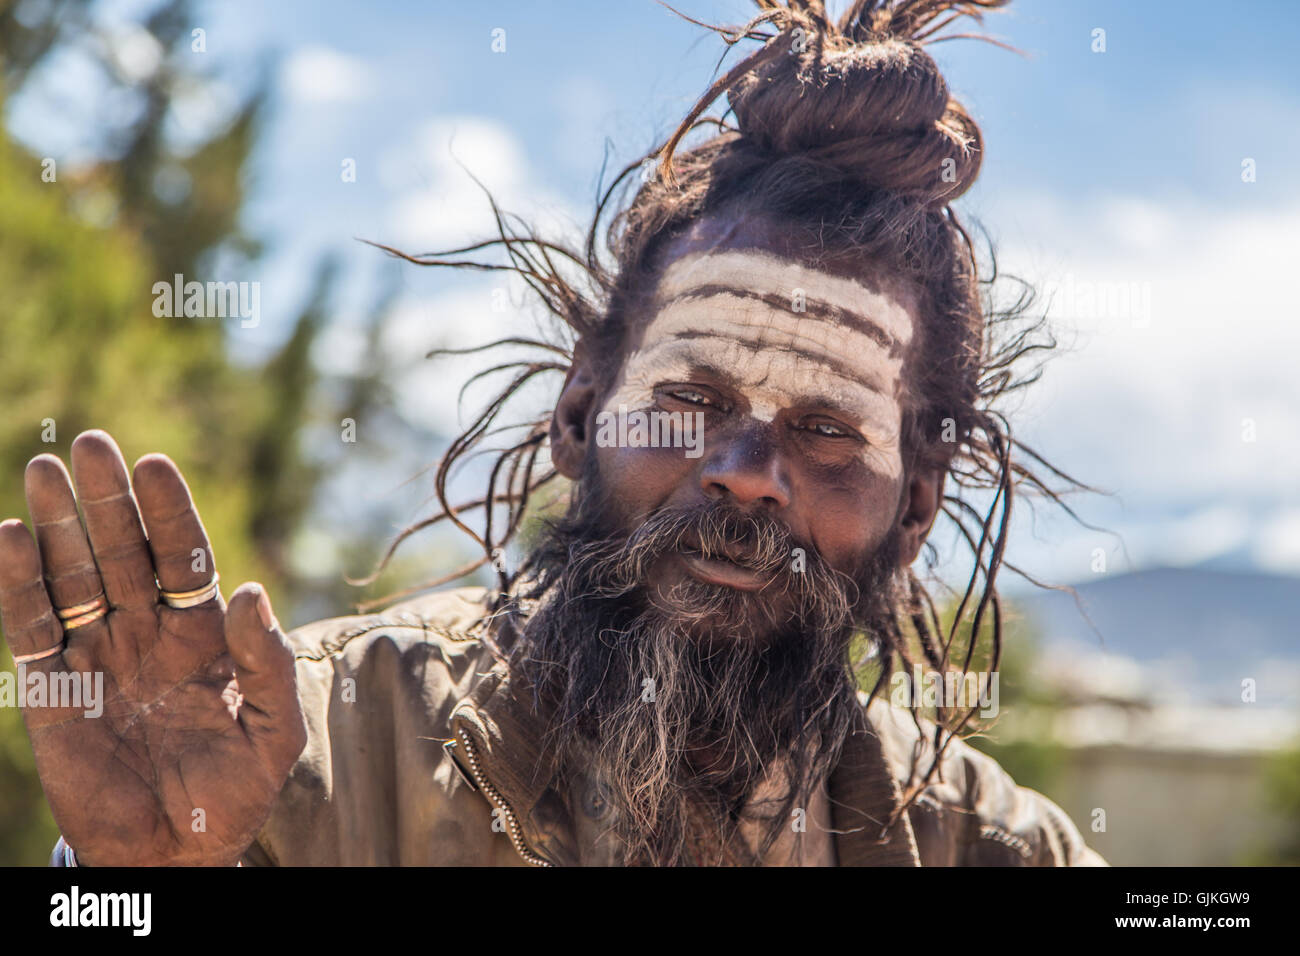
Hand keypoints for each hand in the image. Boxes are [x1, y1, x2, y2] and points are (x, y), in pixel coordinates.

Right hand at [0, 430, 306, 865]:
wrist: (176, 853)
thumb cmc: (235, 791)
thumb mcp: (275, 729)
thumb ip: (269, 661)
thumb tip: (249, 589)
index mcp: (204, 634)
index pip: (184, 558)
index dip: (169, 512)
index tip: (152, 463)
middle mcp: (147, 633)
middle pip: (124, 552)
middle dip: (108, 500)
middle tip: (91, 444)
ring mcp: (97, 656)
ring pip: (73, 577)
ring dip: (58, 526)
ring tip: (42, 470)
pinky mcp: (52, 689)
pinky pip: (30, 627)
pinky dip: (16, 585)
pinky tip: (7, 537)